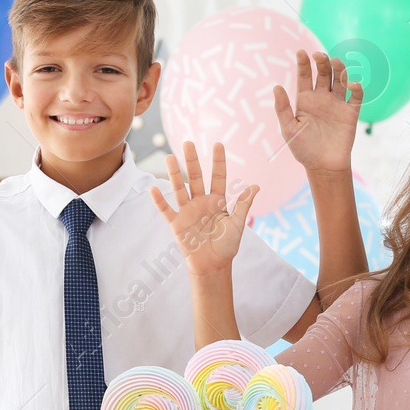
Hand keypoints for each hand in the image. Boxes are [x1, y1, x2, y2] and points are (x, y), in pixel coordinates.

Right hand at [150, 142, 258, 277]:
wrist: (213, 266)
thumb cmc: (227, 246)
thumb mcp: (238, 224)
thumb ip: (243, 205)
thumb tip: (255, 186)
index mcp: (217, 201)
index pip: (218, 177)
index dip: (218, 161)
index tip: (217, 144)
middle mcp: (201, 202)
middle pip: (196, 177)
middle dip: (192, 161)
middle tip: (188, 143)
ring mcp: (187, 211)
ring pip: (180, 188)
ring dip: (175, 174)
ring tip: (169, 157)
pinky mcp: (176, 223)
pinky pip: (166, 209)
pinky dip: (159, 200)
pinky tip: (154, 188)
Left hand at [273, 50, 363, 174]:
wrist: (323, 166)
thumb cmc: (303, 149)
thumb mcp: (289, 129)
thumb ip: (282, 108)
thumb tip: (276, 87)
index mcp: (305, 100)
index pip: (304, 76)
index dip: (303, 63)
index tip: (301, 52)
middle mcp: (322, 98)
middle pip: (323, 73)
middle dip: (322, 62)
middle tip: (319, 55)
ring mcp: (337, 104)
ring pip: (340, 80)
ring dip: (339, 69)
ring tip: (335, 62)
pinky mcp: (351, 112)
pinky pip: (356, 96)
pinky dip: (356, 87)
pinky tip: (352, 84)